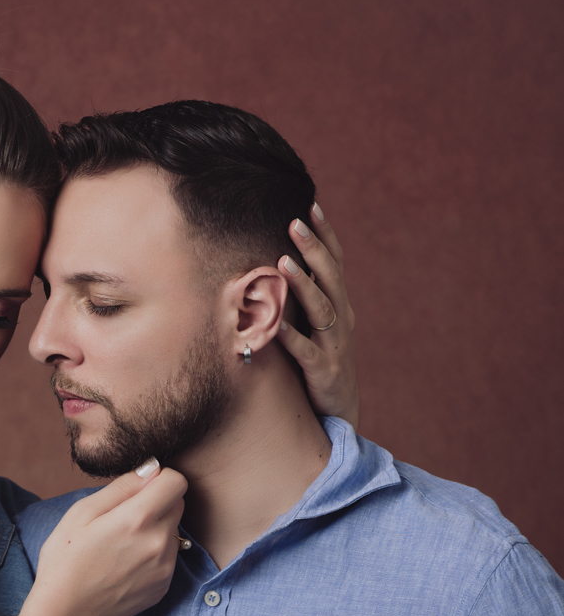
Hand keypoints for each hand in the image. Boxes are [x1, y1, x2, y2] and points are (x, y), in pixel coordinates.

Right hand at [5, 460, 186, 615]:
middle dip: (157, 504)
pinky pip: (168, 558)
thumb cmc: (66, 560)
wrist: (66, 613)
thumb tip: (151, 469)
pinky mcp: (163, 586)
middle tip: (124, 518)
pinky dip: (153, 555)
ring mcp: (165, 568)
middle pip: (178, 505)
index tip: (140, 488)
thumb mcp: (82, 513)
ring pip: (173, 532)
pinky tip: (125, 565)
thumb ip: (122, 487)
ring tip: (121, 546)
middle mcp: (159, 542)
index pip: (176, 481)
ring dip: (155, 531)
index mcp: (138, 518)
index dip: (159, 479)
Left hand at [277, 202, 357, 428]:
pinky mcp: (323, 371)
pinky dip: (290, 336)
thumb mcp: (318, 326)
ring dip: (303, 285)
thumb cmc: (322, 362)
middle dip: (313, 249)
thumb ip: (307, 298)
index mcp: (341, 307)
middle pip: (330, 278)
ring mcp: (334, 346)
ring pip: (321, 309)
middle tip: (295, 222)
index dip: (325, 235)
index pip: (335, 263)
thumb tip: (281, 260)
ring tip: (284, 262)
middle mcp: (341, 321)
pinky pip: (305, 351)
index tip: (311, 204)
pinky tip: (274, 322)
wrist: (340, 410)